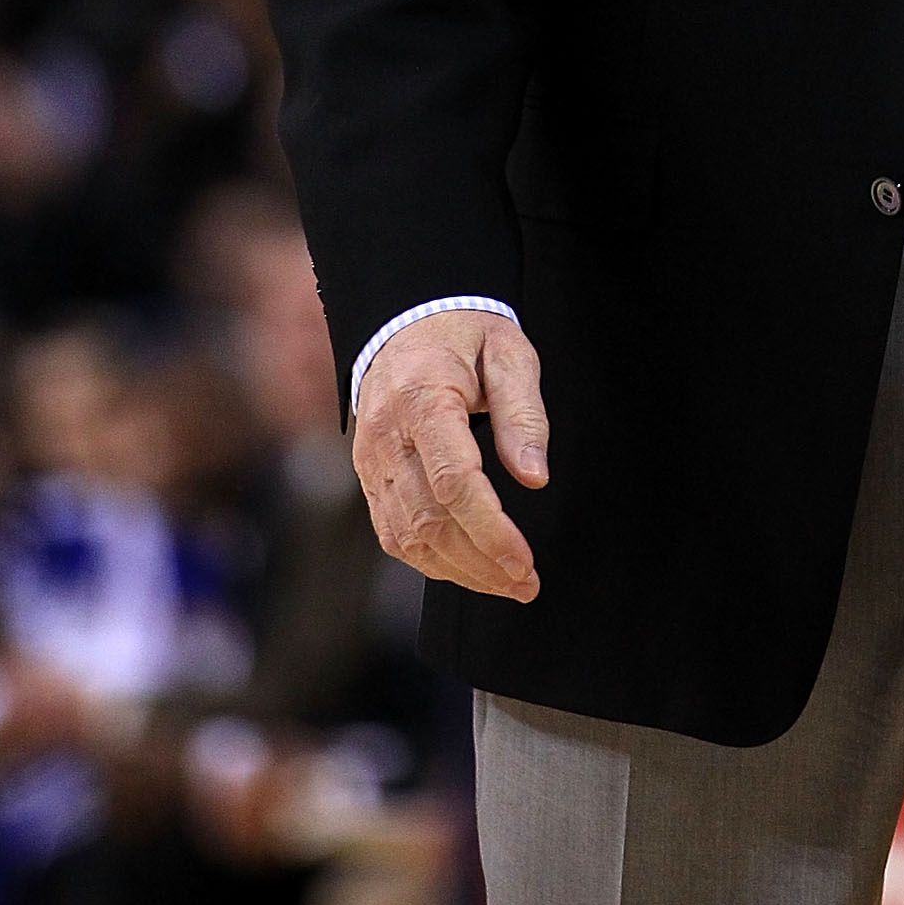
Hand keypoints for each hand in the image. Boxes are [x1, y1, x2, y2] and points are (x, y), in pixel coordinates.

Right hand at [351, 312, 548, 602]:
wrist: (406, 320)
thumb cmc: (465, 335)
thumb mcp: (508, 352)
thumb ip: (523, 412)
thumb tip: (534, 477)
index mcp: (422, 398)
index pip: (453, 481)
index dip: (489, 530)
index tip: (524, 561)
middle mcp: (387, 436)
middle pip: (429, 519)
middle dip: (480, 562)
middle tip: (526, 584)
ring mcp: (370, 460)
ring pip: (408, 535)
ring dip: (458, 570)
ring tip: (506, 584)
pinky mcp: (369, 476)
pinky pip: (393, 532)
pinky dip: (430, 560)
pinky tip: (467, 568)